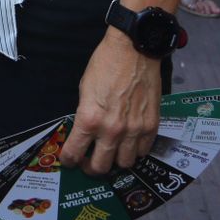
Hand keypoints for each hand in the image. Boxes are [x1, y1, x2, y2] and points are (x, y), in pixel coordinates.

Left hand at [59, 29, 162, 174]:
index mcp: (90, 119)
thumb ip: (85, 114)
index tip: (68, 160)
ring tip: (111, 152)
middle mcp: (112, 130)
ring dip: (115, 161)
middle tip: (89, 162)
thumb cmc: (104, 65)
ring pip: (124, 164)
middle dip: (91, 167)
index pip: (74, 152)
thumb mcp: (84, 90)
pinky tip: (129, 143)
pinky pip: (142, 151)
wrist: (134, 51)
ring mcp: (134, 130)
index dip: (68, 160)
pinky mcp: (151, 126)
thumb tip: (84, 132)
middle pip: (100, 167)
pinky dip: (134, 151)